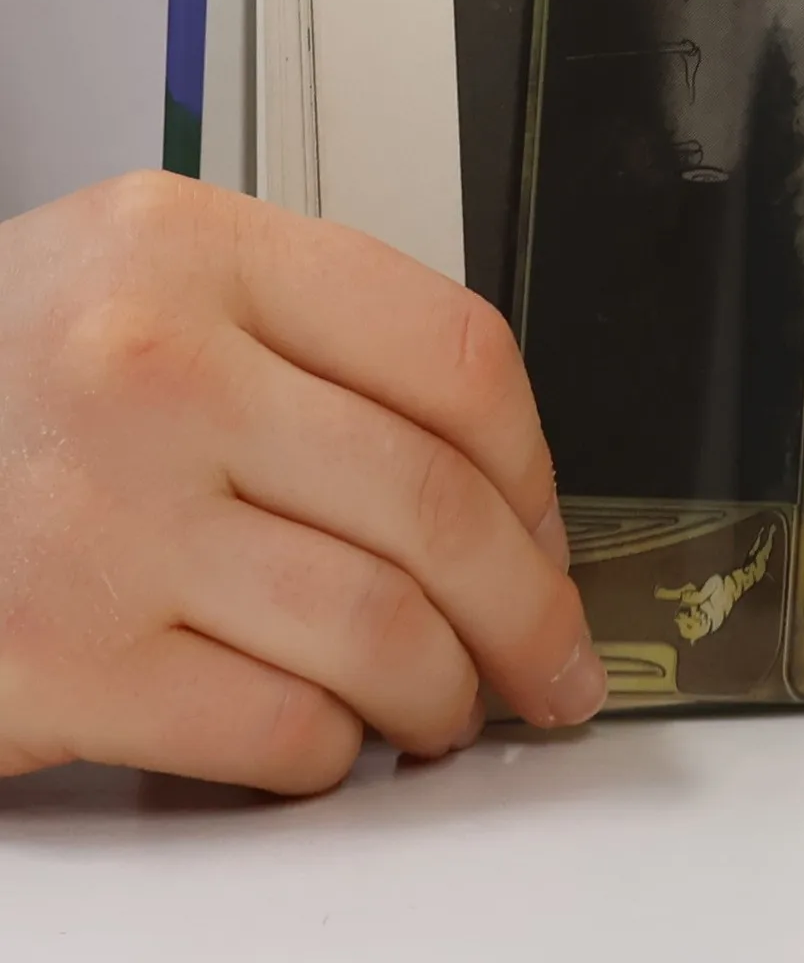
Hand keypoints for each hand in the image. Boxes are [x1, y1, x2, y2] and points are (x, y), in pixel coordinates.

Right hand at [0, 172, 603, 793]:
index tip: (550, 525)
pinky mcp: (48, 662)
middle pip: (434, 502)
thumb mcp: (149, 282)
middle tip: (553, 652)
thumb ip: (314, 339)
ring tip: (451, 702)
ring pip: (377, 629)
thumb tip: (493, 472)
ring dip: (448, 690)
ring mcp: (96, 518)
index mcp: (192, 248)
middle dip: (530, 604)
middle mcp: (146, 367)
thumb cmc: (0, 376)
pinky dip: (332, 750)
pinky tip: (332, 733)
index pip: (456, 353)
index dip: (536, 464)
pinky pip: (275, 727)